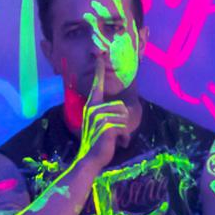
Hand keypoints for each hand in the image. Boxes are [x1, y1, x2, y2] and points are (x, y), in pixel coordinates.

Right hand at [76, 54, 129, 169]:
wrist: (90, 159)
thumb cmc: (98, 142)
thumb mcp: (100, 124)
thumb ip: (107, 114)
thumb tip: (124, 111)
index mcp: (91, 106)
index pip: (96, 85)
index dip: (99, 71)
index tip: (99, 55)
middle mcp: (93, 109)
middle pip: (121, 106)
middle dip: (124, 122)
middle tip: (114, 134)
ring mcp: (98, 117)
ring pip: (124, 116)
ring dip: (124, 130)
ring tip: (115, 138)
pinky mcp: (106, 126)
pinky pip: (123, 127)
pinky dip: (124, 137)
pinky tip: (117, 143)